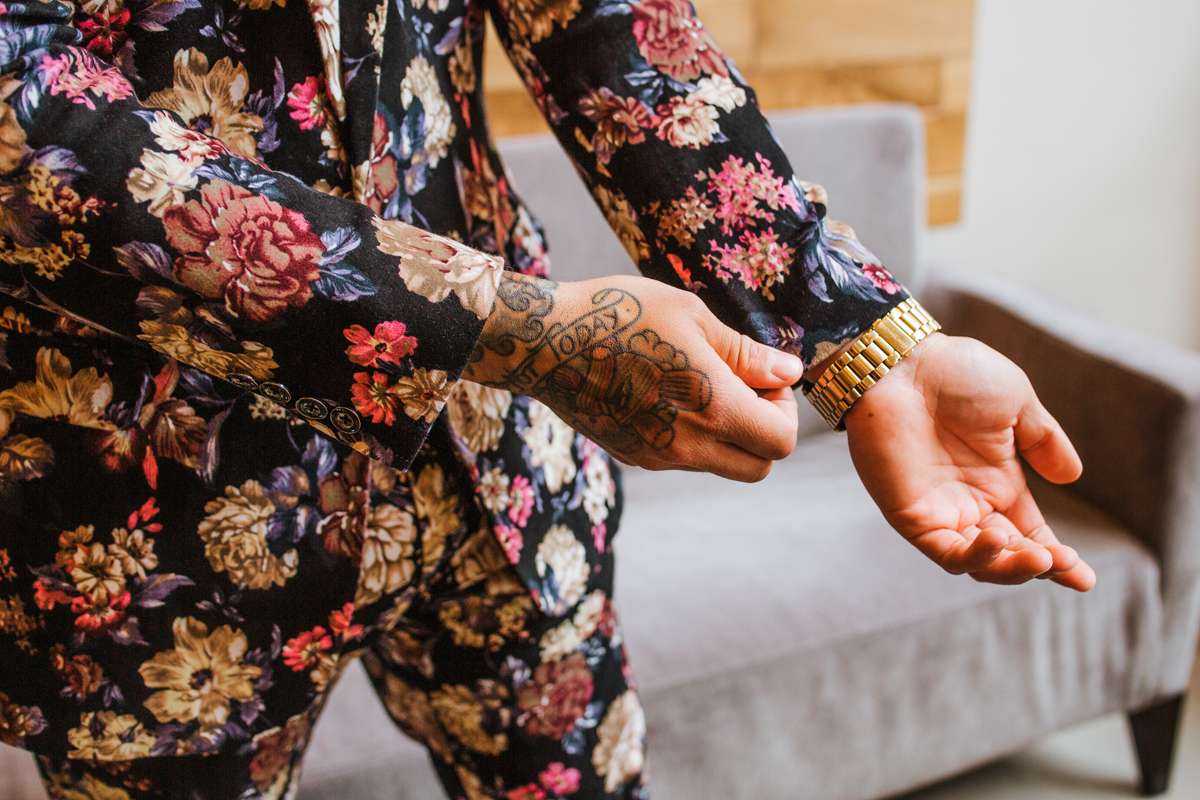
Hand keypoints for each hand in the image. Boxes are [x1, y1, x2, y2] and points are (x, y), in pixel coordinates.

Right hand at [465, 273, 800, 481]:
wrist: (545, 342)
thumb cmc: (621, 314)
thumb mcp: (693, 317)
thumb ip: (746, 354)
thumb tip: (790, 372)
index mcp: (712, 408)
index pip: (781, 441)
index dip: (785, 410)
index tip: (764, 378)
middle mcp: (688, 445)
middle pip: (759, 467)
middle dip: (764, 431)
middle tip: (744, 389)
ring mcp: (658, 457)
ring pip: (721, 465)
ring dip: (729, 435)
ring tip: (700, 385)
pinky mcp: (634, 457)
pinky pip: (684, 459)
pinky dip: (693, 437)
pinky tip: (667, 394)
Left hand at [843, 333, 1095, 590]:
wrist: (904, 363)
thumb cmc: (956, 374)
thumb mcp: (1016, 404)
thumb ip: (1043, 441)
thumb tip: (1072, 476)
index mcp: (998, 482)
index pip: (1031, 534)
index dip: (1058, 559)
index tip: (1085, 579)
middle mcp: (970, 503)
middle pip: (1009, 555)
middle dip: (1041, 566)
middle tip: (1065, 564)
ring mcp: (940, 511)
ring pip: (978, 562)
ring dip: (1011, 568)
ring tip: (1040, 557)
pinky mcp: (910, 515)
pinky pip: (944, 551)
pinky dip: (973, 556)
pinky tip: (999, 538)